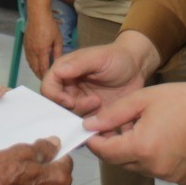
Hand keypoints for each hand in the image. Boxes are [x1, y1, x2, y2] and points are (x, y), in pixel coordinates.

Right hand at [23, 12, 62, 78]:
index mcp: (42, 51)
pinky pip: (28, 59)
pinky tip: (36, 65)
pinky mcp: (25, 45)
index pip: (43, 68)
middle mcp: (33, 52)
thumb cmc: (50, 25)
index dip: (46, 76)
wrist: (37, 15)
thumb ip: (57, 52)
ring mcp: (27, 49)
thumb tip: (58, 63)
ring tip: (41, 74)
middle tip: (46, 81)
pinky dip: (32, 64)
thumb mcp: (57, 39)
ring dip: (35, 71)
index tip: (50, 81)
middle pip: (35, 68)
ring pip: (30, 64)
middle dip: (40, 75)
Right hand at [41, 31, 155, 116]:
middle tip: (93, 102)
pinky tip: (104, 118)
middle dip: (70, 110)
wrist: (137, 68)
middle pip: (56, 107)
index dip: (55, 97)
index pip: (48, 87)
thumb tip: (59, 71)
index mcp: (65, 71)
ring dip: (83, 116)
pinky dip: (91, 126)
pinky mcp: (92, 114)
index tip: (70, 102)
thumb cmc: (117, 57)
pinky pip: (84, 126)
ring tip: (100, 103)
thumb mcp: (98, 57)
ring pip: (70, 118)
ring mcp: (80, 102)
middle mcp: (68, 88)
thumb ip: (79, 63)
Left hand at [85, 78, 185, 183]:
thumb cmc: (180, 99)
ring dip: (132, 152)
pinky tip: (159, 139)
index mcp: (142, 147)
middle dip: (114, 145)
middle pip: (120, 161)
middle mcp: (154, 167)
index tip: (89, 132)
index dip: (94, 143)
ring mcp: (168, 175)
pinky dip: (150, 158)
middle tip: (116, 125)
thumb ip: (112, 115)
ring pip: (137, 167)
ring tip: (142, 128)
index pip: (106, 152)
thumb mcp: (141, 99)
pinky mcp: (180, 178)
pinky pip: (155, 170)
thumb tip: (88, 126)